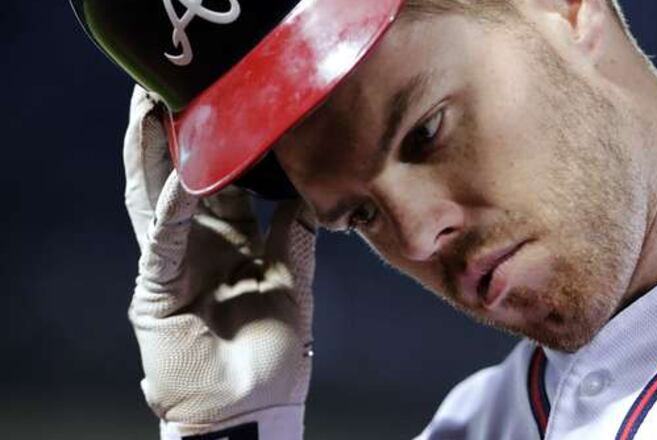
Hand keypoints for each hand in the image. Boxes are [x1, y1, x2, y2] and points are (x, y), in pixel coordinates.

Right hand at [123, 86, 315, 437]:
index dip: (228, 146)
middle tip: (179, 87)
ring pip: (156, 196)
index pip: (224, 182)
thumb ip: (295, 234)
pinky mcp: (156, 285)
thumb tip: (310, 192)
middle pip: (183, 177)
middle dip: (179, 135)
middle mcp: (199, 244)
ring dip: (155, 153)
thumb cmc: (274, 352)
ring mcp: (173, 261)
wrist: (253, 405)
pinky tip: (182, 174)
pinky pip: (163, 237)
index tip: (237, 106)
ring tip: (154, 107)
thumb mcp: (292, 278)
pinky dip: (173, 205)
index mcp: (232, 241)